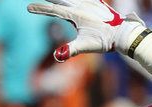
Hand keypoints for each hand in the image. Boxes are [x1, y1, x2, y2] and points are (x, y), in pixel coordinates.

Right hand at [26, 0, 146, 61]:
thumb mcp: (85, 46)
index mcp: (76, 15)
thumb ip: (70, 50)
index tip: (28, 7)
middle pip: (61, 0)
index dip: (40, 9)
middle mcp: (81, 6)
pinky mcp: (97, 4)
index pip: (54, 11)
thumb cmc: (104, 40)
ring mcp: (90, 3)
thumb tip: (57, 56)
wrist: (123, 33)